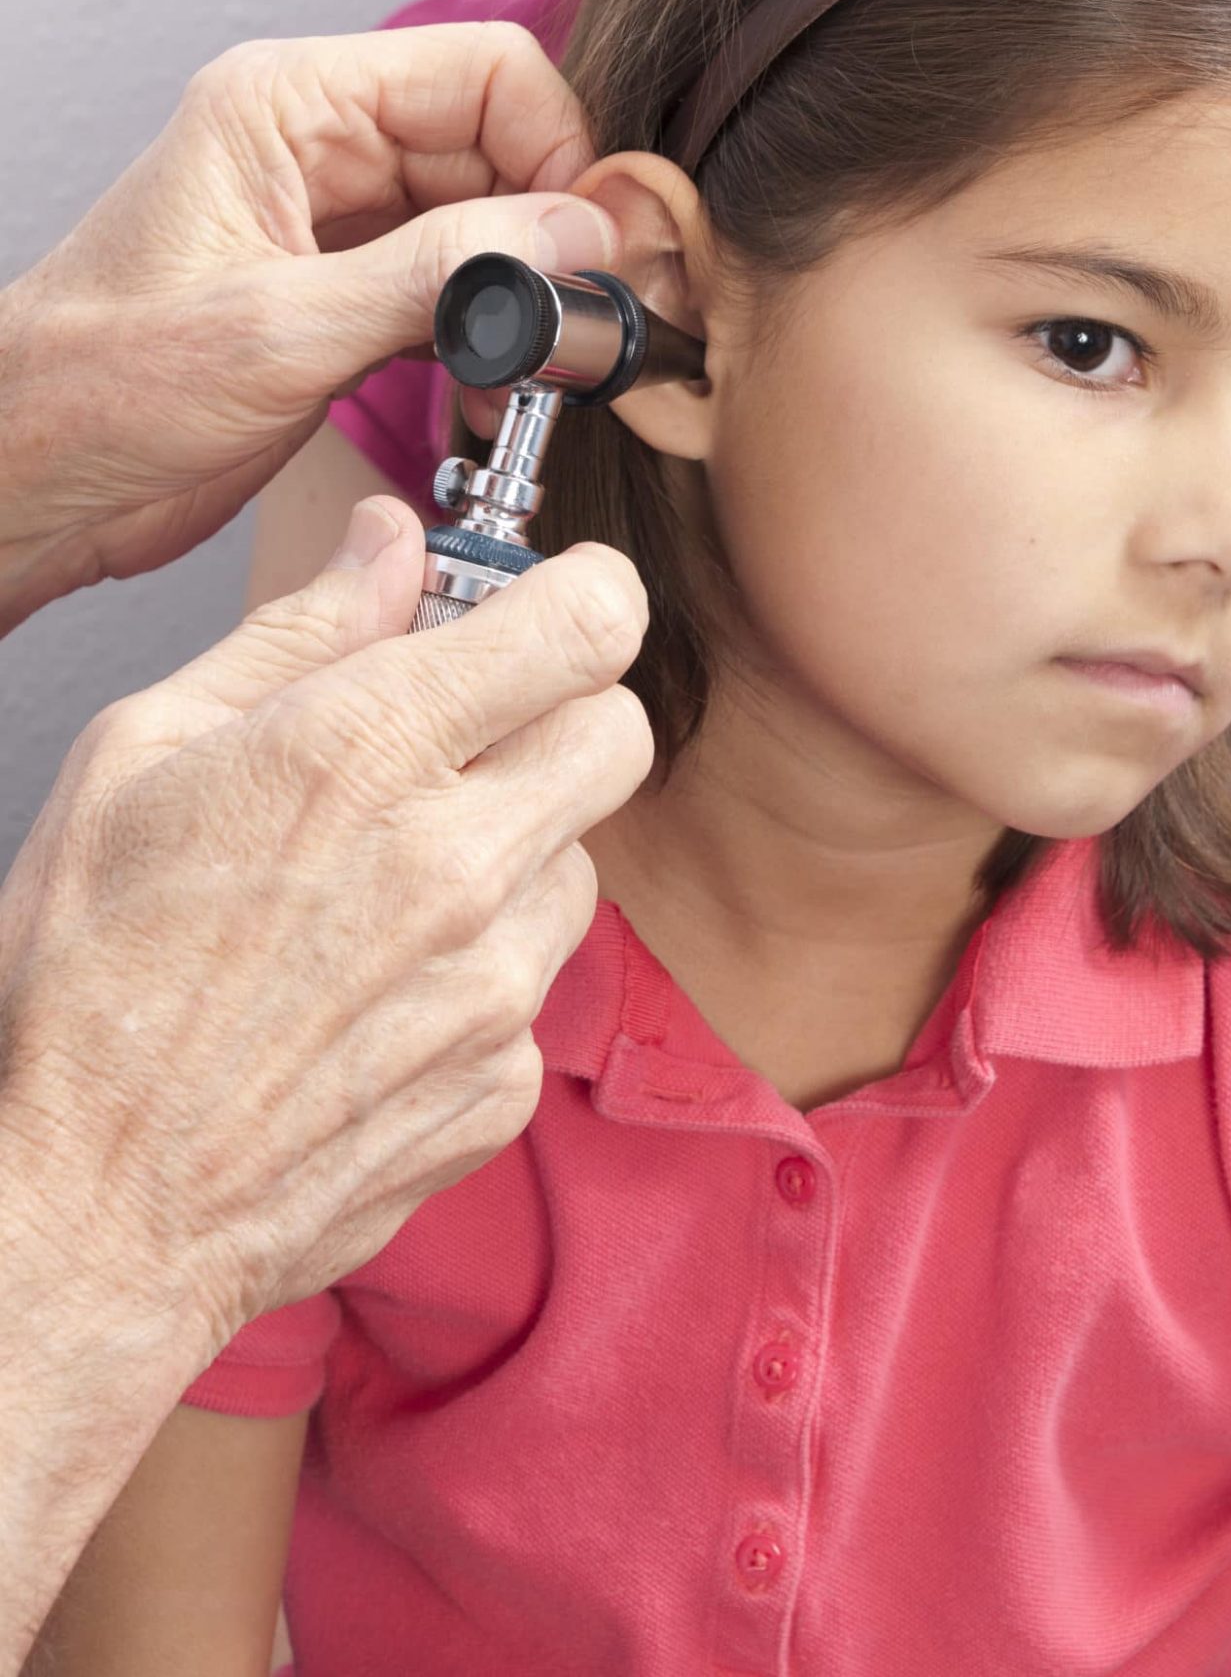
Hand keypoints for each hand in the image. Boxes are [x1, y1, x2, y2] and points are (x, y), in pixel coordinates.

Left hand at [0, 24, 617, 629]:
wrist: (40, 477)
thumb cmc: (101, 387)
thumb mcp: (284, 329)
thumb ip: (440, 274)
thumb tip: (572, 235)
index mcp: (288, 106)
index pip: (485, 75)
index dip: (559, 150)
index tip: (591, 245)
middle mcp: (320, 152)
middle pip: (500, 152)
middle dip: (553, 237)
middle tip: (582, 326)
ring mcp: (339, 230)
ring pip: (490, 232)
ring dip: (528, 303)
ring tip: (537, 375)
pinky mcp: (348, 303)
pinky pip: (459, 298)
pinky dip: (495, 345)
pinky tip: (500, 394)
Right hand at [0, 501, 650, 1355]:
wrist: (88, 1210)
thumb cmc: (85, 981)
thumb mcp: (143, 754)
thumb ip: (295, 632)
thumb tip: (388, 544)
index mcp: (365, 752)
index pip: (586, 622)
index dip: (581, 596)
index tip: (553, 605)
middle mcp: (459, 863)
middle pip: (621, 731)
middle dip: (562, 714)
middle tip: (470, 741)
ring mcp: (496, 983)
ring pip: (584, 859)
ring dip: (520, 849)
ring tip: (393, 886)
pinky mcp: (506, 1080)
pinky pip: (543, 979)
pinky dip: (487, 966)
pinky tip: (383, 988)